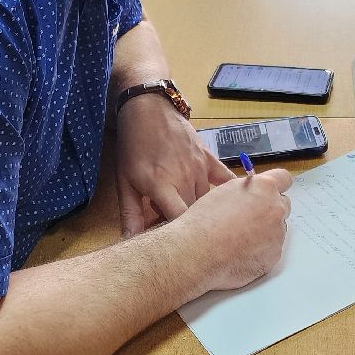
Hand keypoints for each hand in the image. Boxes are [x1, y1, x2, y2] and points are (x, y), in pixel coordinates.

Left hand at [115, 95, 230, 237]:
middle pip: (195, 215)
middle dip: (186, 226)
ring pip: (208, 202)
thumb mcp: (125, 181)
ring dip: (199, 211)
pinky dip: (227, 194)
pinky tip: (229, 206)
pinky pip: (225, 180)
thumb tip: (131, 243)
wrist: (148, 109)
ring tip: (186, 213)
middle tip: (173, 226)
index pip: (179, 222)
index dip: (178, 238)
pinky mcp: (209, 157)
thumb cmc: (133, 146)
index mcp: (162, 185)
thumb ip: (131, 214)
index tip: (171, 244)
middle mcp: (186, 177)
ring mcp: (200, 167)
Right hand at [176, 168, 292, 290]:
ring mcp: (277, 234)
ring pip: (277, 229)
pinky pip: (272, 250)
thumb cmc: (204, 221)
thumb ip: (246, 189)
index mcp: (263, 187)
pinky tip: (240, 253)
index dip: (277, 185)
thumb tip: (252, 192)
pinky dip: (260, 251)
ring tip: (239, 239)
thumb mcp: (224, 191)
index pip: (284, 179)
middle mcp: (275, 208)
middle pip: (283, 205)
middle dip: (270, 209)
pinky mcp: (274, 255)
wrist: (197, 253)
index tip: (272, 191)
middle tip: (250, 218)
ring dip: (265, 232)